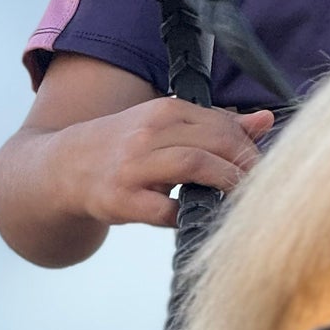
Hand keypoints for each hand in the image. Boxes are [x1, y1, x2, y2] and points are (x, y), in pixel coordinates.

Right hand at [55, 99, 275, 229]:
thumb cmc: (125, 147)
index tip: (265, 168)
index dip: (249, 148)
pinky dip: (188, 215)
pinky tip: (198, 218)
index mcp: (164, 111)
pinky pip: (165, 210)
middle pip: (215, 142)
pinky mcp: (121, 200)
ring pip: (194, 165)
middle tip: (262, 187)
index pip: (222, 125)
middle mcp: (149, 134)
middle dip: (245, 165)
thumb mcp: (167, 127)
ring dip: (226, 183)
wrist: (63, 168)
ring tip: (242, 200)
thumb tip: (266, 120)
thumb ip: (217, 125)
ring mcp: (133, 167)